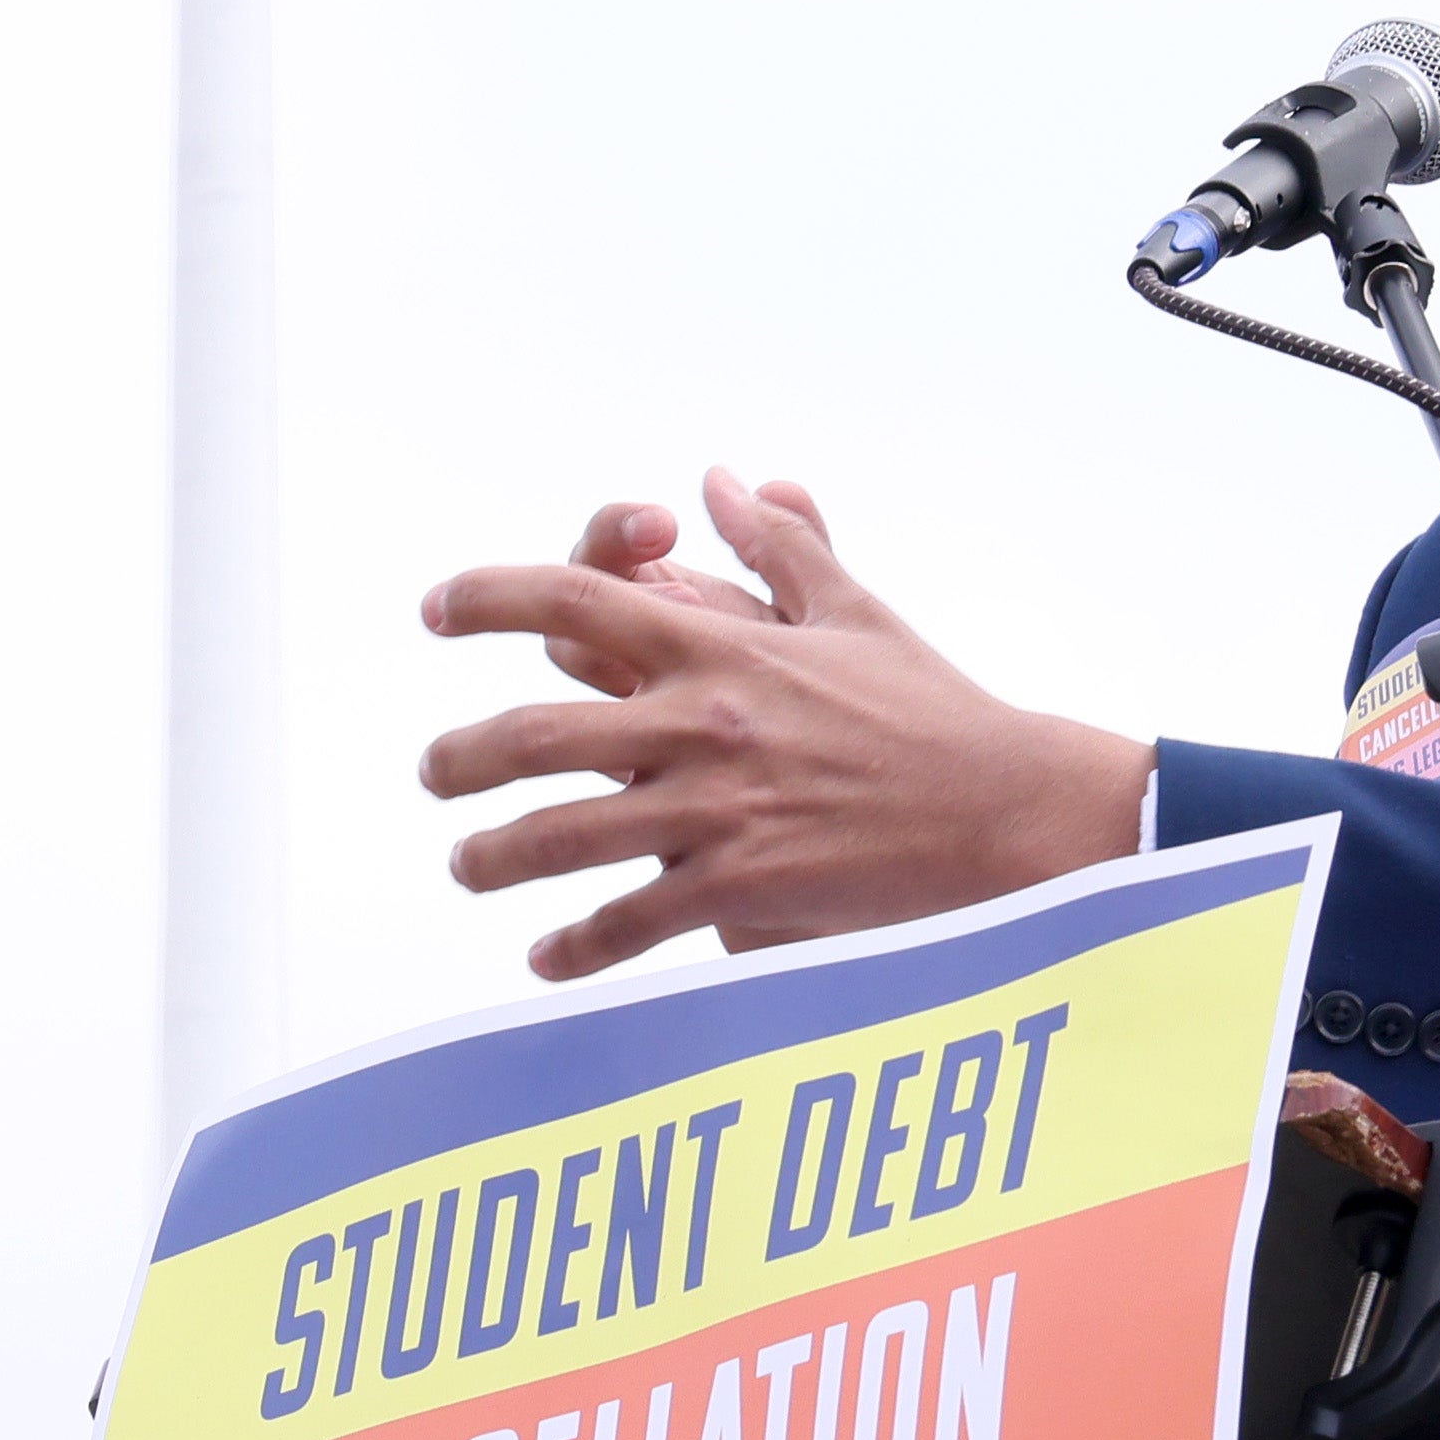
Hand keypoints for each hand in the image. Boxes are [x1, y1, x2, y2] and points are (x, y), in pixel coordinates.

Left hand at [420, 467, 1151, 980]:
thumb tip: (725, 481)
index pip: (577, 597)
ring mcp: (714, 810)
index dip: (490, 596)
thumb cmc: (933, 708)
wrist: (1004, 808)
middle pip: (536, 735)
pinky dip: (577, 947)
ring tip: (468, 864)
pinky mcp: (740, 887)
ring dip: (495, 855)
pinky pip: (629, 922)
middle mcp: (701, 723)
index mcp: (721, 646)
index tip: (437, 609)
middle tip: (435, 771)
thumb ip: (780, 543)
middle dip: (463, 758)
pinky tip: (547, 959)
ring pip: (561, 835)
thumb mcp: (853, 611)